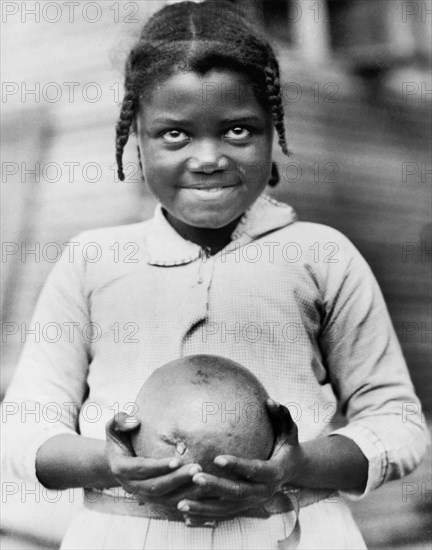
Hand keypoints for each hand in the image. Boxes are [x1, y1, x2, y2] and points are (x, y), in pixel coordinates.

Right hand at [105, 413, 202, 505]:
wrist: (117, 459)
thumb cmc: (119, 437)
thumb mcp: (114, 426)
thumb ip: (120, 420)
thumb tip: (135, 422)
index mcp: (121, 468)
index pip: (141, 469)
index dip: (159, 467)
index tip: (177, 460)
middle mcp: (132, 486)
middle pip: (156, 487)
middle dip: (177, 479)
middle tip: (197, 468)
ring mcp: (143, 495)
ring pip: (165, 498)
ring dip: (185, 491)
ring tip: (203, 479)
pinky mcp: (154, 499)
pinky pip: (171, 503)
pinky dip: (187, 500)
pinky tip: (202, 492)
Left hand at [177, 400, 300, 524]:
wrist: (293, 470)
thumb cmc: (287, 443)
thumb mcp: (288, 429)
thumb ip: (281, 414)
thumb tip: (270, 401)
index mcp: (275, 472)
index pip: (256, 469)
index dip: (238, 465)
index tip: (217, 458)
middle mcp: (264, 492)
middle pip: (238, 492)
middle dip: (216, 486)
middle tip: (195, 477)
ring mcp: (253, 502)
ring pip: (227, 509)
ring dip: (204, 507)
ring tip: (182, 504)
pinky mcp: (244, 508)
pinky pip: (223, 515)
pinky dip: (205, 517)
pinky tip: (185, 517)